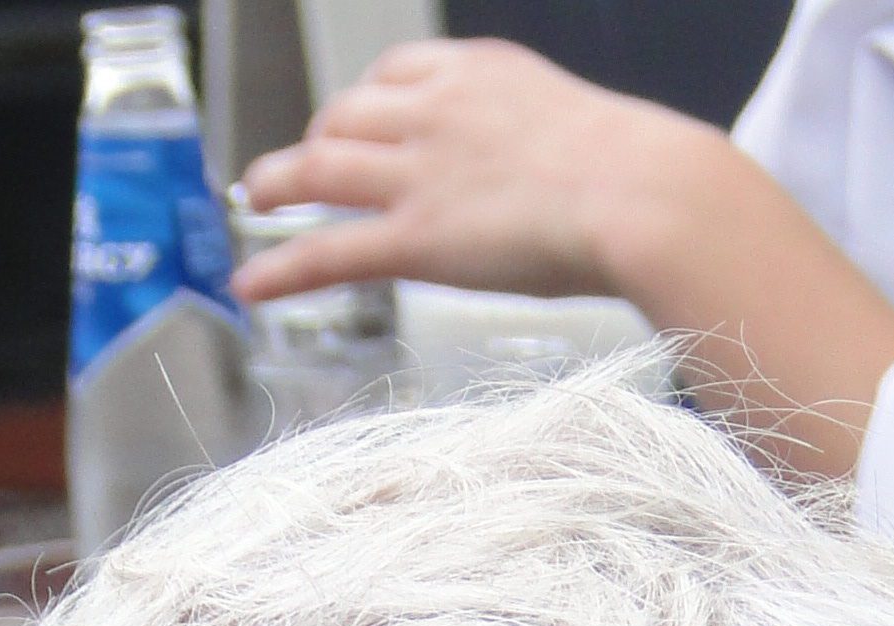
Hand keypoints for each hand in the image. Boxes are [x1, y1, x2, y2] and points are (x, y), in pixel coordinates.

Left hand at [238, 39, 690, 308]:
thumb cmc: (638, 176)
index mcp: (477, 72)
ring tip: (255, 200)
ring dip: (278, 183)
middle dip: (317, 139)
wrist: (643, 194)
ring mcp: (419, 172)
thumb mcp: (578, 127)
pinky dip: (282, 269)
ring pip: (322, 168)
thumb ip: (538, 142)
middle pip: (347, 113)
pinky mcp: (416, 237)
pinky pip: (329, 250)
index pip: (396, 73)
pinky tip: (250, 285)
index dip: (364, 100)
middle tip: (299, 168)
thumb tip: (553, 179)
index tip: (352, 118)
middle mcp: (435, 110)